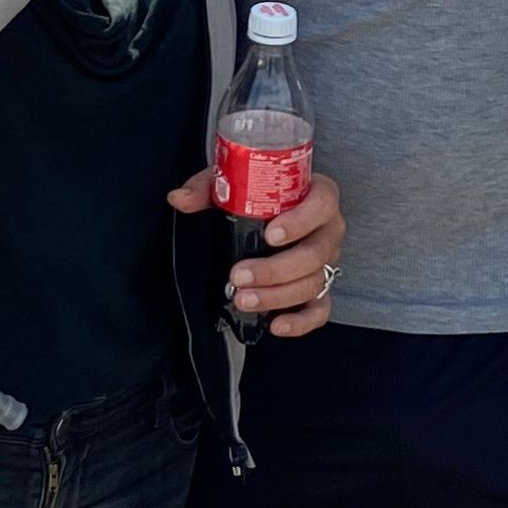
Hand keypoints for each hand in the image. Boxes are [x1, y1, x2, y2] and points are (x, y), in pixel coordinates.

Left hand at [169, 163, 342, 335]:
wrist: (274, 209)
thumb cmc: (259, 193)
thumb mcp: (235, 182)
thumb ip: (208, 188)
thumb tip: (180, 199)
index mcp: (318, 195)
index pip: (322, 204)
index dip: (300, 221)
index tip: (270, 234)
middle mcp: (328, 230)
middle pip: (314, 254)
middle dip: (275, 270)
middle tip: (239, 275)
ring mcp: (327, 261)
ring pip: (313, 283)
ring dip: (277, 296)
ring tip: (243, 299)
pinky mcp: (321, 287)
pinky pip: (320, 309)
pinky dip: (300, 321)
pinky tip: (275, 325)